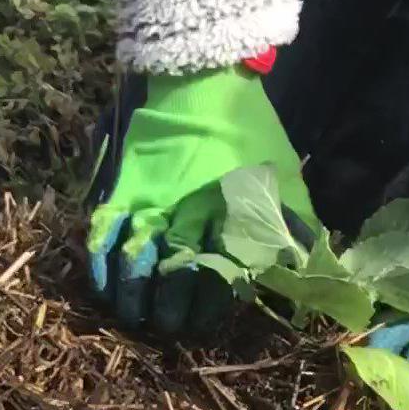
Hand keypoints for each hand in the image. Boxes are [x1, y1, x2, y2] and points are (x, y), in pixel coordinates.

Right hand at [89, 66, 317, 333]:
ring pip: (137, 263)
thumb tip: (308, 270)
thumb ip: (296, 225)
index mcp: (234, 212)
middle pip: (175, 277)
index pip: (222, 274)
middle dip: (171, 311)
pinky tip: (103, 287)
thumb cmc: (249, 131)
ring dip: (133, 296)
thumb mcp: (285, 177)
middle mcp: (191, 213)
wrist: (204, 80)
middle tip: (170, 329)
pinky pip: (105, 233)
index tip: (207, 322)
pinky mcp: (125, 189)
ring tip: (135, 318)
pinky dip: (100, 263)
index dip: (211, 305)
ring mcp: (152, 201)